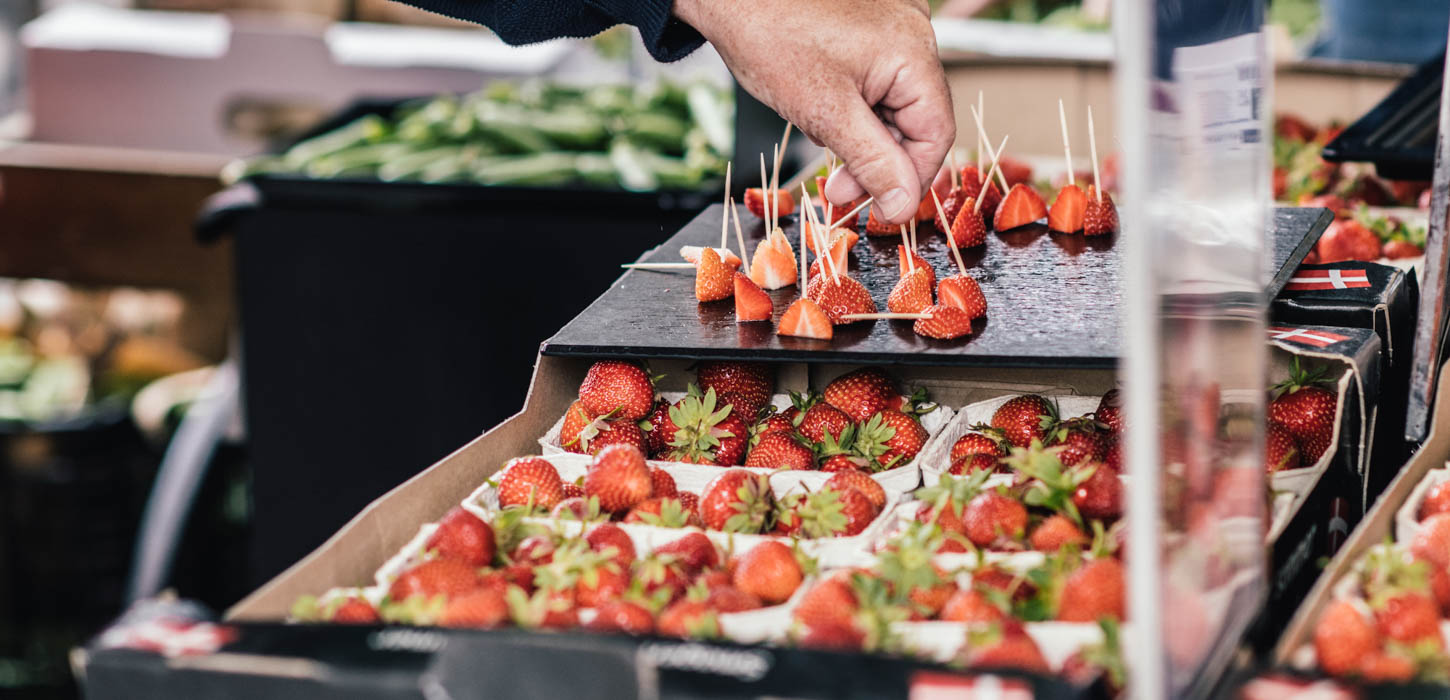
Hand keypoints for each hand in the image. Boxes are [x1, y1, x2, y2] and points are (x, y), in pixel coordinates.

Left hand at [674, 0, 954, 223]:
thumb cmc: (768, 34)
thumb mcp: (824, 112)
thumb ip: (872, 162)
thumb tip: (904, 205)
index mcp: (913, 51)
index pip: (936, 134)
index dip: (909, 179)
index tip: (880, 207)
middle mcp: (912, 34)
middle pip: (914, 122)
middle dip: (876, 160)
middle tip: (837, 189)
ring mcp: (890, 30)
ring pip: (891, 107)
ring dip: (859, 136)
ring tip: (819, 132)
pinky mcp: (867, 31)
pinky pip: (874, 84)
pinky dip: (850, 108)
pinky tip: (819, 108)